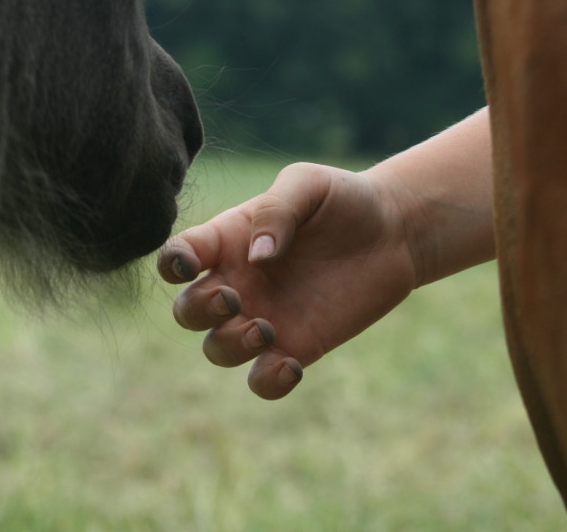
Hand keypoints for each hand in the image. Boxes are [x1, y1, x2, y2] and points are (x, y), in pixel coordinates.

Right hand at [158, 162, 419, 399]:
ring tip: (265, 329)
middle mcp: (238, 282)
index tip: (191, 266)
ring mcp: (264, 317)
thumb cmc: (344, 199)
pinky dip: (266, 382)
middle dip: (199, 311)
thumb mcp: (307, 184)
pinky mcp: (297, 347)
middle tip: (234, 298)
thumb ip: (276, 211)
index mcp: (228, 240)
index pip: (178, 257)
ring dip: (229, 346)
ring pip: (217, 349)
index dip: (172, 265)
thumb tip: (256, 256)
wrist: (394, 232)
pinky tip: (289, 366)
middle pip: (187, 312)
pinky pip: (263, 379)